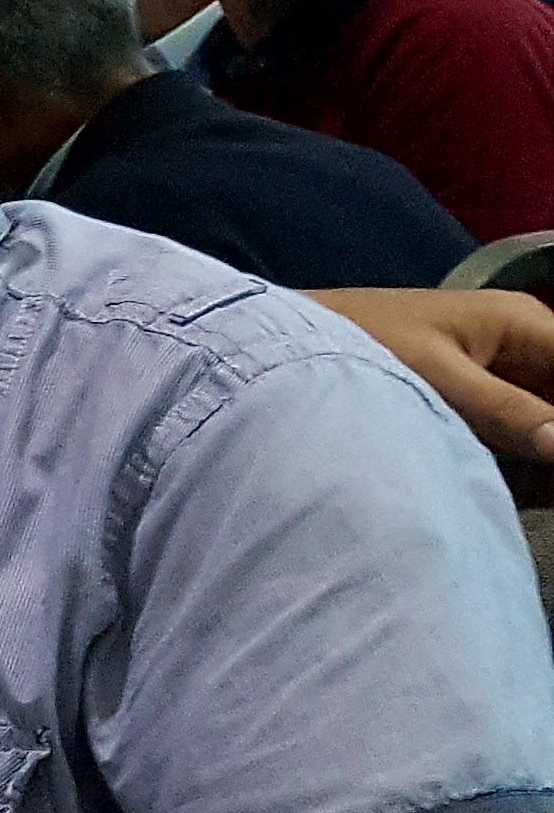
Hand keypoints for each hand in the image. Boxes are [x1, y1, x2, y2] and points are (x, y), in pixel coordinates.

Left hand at [313, 287, 553, 468]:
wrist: (286, 346)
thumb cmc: (364, 346)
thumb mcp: (440, 380)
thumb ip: (510, 413)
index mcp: (522, 325)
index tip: (553, 453)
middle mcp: (521, 346)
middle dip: (551, 438)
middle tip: (540, 474)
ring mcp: (498, 377)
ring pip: (545, 421)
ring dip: (539, 454)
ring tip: (519, 480)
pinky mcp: (473, 406)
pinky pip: (519, 436)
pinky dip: (524, 462)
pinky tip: (519, 487)